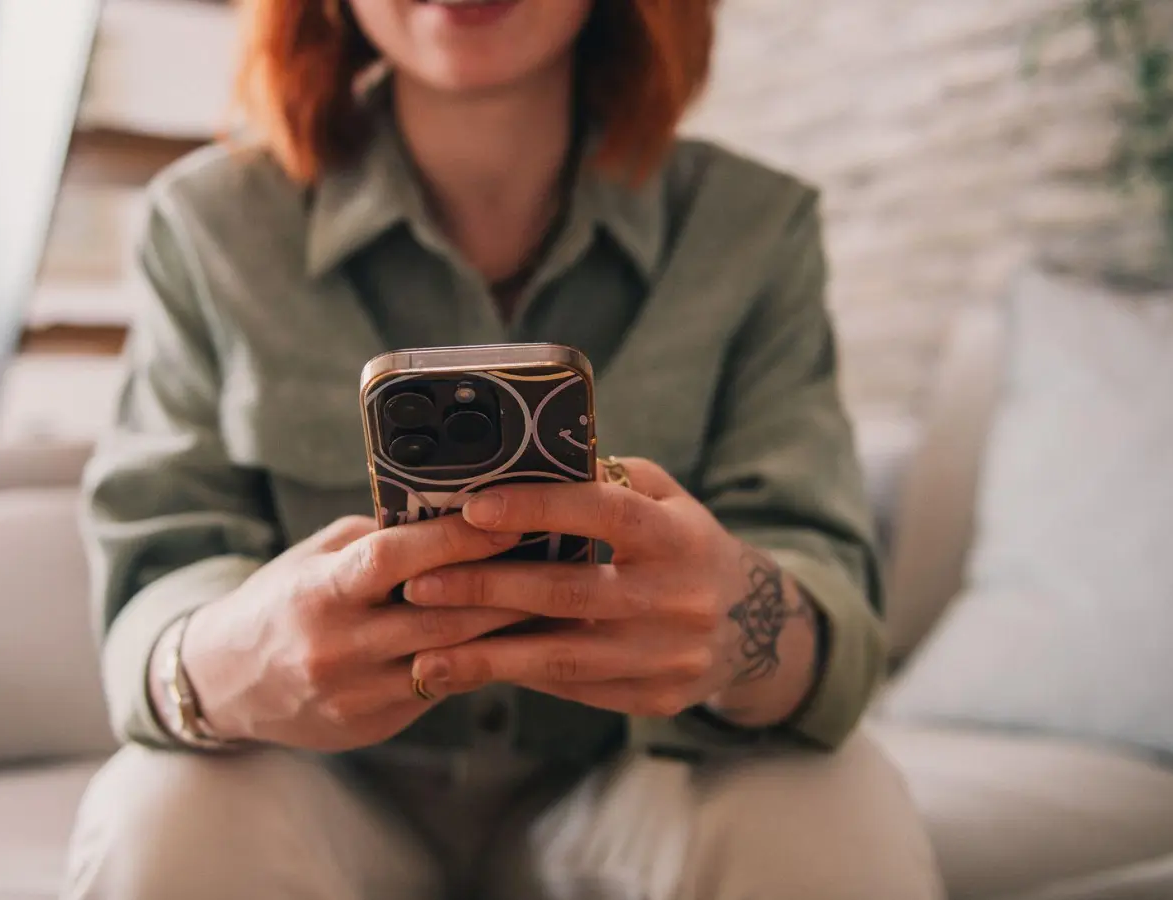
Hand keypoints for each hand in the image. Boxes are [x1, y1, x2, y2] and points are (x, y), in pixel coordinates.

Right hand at [174, 515, 527, 751]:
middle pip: (438, 615)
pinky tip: (519, 641)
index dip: (455, 539)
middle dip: (505, 586)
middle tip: (561, 559)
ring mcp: (355, 692)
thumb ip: (375, 539)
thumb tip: (451, 511)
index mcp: (318, 591)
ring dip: (508, 629)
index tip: (511, 517)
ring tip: (558, 600)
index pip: (393, 559)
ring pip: (450, 658)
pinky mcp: (372, 724)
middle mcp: (337, 645)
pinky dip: (481, 662)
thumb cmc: (281, 602)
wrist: (225, 682)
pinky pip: (439, 690)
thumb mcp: (314, 558)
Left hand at [403, 458, 819, 725]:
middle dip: (488, 589)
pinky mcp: (655, 698)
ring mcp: (669, 656)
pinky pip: (575, 689)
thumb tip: (521, 459)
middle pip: (571, 593)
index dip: (538, 507)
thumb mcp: (663, 498)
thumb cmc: (680, 544)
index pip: (604, 513)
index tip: (473, 508)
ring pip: (565, 658)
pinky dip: (519, 677)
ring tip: (426, 648)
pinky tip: (469, 669)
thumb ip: (605, 480)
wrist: (751, 625)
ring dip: (488, 653)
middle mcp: (679, 598)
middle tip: (421, 584)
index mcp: (679, 535)